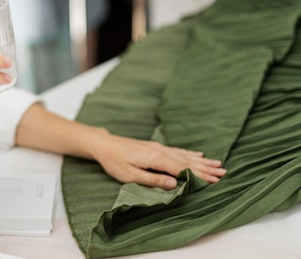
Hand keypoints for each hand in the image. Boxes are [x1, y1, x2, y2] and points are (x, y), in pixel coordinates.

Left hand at [92, 130, 226, 189]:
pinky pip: (177, 150)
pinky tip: (199, 154)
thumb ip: (152, 180)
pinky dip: (190, 153)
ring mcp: (158, 147)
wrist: (104, 144)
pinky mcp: (155, 147)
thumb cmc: (114, 162)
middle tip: (224, 173)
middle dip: (206, 168)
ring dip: (202, 160)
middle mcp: (160, 150)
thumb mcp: (129, 175)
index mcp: (155, 158)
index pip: (181, 169)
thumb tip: (173, 184)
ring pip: (184, 155)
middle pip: (187, 161)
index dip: (199, 175)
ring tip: (218, 164)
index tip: (215, 180)